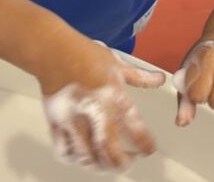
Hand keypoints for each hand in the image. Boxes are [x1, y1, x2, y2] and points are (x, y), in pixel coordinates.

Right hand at [38, 38, 165, 170]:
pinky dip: (75, 158)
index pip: (135, 127)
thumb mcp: (116, 62)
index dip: (145, 144)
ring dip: (100, 164)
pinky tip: (83, 153)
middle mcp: (93, 108)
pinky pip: (64, 150)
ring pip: (87, 156)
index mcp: (112, 92)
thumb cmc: (83, 52)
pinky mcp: (55, 121)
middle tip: (128, 162)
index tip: (149, 149)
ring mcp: (72, 117)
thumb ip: (139, 76)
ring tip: (107, 162)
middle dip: (122, 162)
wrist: (52, 49)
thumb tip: (161, 79)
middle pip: (109, 150)